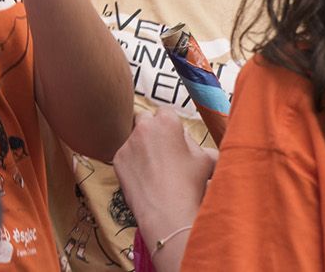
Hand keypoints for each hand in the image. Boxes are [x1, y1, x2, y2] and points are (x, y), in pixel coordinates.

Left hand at [112, 110, 216, 245]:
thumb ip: (198, 146)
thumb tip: (193, 145)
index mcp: (167, 122)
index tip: (174, 137)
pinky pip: (125, 156)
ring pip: (134, 138)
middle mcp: (144, 127)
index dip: (170, 125)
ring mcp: (128, 143)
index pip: (165, 111)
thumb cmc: (190, 184)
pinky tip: (144, 179)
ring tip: (153, 169)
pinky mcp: (118, 159)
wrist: (168, 212)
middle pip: (145, 119)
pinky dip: (132, 163)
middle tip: (161, 149)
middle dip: (151, 129)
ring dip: (141, 147)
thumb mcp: (206, 160)